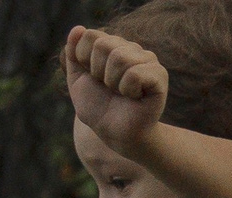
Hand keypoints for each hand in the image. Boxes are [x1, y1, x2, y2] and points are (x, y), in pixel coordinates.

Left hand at [64, 26, 166, 152]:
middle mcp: (131, 48)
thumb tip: (77, 28)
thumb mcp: (77, 81)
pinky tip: (135, 97)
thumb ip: (73, 55)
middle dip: (98, 73)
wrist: (116, 134)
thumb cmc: (100, 109)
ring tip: (121, 93)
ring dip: (113, 83)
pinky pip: (134, 74)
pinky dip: (127, 90)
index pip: (90, 35)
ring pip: (119, 58)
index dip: (84, 60)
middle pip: (103, 45)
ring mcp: (147, 59)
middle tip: (109, 88)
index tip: (93, 78)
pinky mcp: (159, 75)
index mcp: (112, 45)